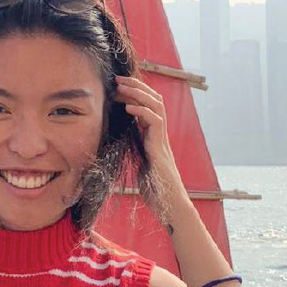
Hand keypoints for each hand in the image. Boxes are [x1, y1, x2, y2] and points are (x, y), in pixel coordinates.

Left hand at [112, 75, 186, 218]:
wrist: (170, 207)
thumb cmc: (155, 191)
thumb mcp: (139, 167)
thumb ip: (133, 154)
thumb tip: (118, 148)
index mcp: (153, 138)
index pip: (147, 107)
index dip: (134, 94)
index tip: (116, 87)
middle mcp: (160, 136)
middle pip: (154, 101)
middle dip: (136, 87)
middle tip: (117, 79)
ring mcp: (162, 141)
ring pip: (157, 107)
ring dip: (138, 94)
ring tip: (121, 87)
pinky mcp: (161, 149)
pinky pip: (155, 123)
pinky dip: (142, 112)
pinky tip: (128, 108)